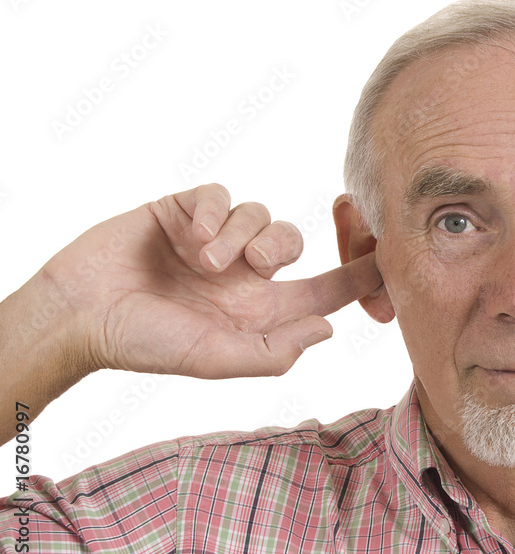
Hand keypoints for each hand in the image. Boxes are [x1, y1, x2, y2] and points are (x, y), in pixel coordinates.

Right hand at [37, 183, 381, 377]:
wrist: (79, 314)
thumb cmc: (144, 344)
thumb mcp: (212, 358)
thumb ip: (271, 352)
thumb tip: (327, 331)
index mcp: (260, 310)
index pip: (324, 289)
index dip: (361, 274)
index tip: (396, 257)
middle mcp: (244, 273)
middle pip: (294, 240)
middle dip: (283, 245)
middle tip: (254, 265)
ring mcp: (216, 240)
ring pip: (259, 214)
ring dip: (238, 235)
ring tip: (204, 262)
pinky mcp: (185, 211)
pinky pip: (222, 195)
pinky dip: (214, 212)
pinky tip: (191, 237)